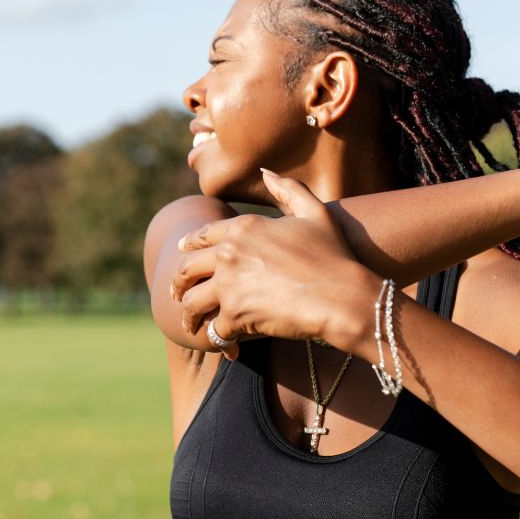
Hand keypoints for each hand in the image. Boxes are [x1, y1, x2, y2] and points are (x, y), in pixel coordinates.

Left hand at [171, 168, 372, 360]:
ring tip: (191, 325)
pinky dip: (219, 340)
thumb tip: (266, 172)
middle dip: (179, 283)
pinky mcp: (234, 315)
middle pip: (187, 269)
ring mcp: (228, 285)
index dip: (188, 246)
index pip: (201, 236)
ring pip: (192, 302)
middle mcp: (228, 253)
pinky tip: (226, 346)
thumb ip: (288, 190)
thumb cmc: (334, 255)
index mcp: (243, 227)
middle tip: (177, 295)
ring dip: (189, 316)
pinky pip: (214, 330)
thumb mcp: (315, 213)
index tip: (182, 253)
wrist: (342, 296)